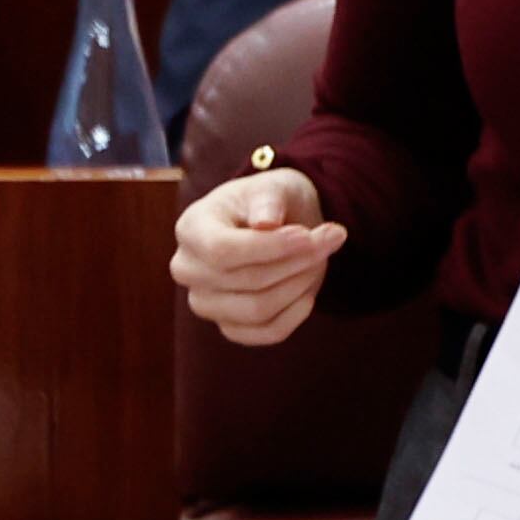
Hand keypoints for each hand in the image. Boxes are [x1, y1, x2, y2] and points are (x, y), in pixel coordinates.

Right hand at [170, 168, 348, 346]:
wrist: (272, 224)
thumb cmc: (268, 202)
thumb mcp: (271, 187)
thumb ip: (268, 199)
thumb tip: (266, 222)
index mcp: (190, 229)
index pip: (222, 251)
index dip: (270, 247)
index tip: (308, 235)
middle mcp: (188, 270)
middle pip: (249, 281)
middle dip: (298, 261)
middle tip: (332, 237)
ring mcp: (205, 303)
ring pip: (259, 310)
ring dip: (300, 285)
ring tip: (319, 258)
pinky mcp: (229, 327)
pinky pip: (267, 332)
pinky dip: (296, 313)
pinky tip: (309, 289)